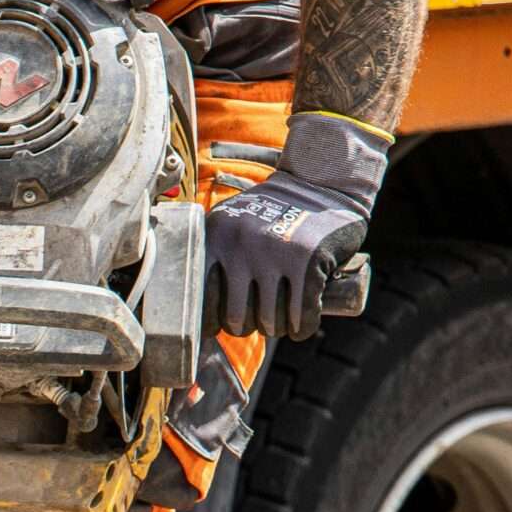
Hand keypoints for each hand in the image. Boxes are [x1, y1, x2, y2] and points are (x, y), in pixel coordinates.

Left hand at [204, 111, 389, 340]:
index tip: (220, 326)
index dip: (212, 323)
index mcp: (214, 238)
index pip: (201, 302)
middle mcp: (240, 246)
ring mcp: (274, 254)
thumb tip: (189, 307)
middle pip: (237, 319)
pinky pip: (301, 315)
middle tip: (258, 320)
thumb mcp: (232, 224)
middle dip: (248, 327)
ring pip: (270, 322)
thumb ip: (212, 253)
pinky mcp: (309, 262)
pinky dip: (303, 328)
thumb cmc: (272, 212)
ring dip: (278, 329)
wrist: (322, 182)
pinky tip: (301, 327)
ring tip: (281, 321)